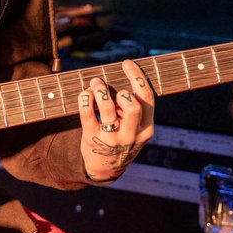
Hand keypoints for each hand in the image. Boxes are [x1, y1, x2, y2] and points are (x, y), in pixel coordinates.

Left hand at [78, 59, 153, 182]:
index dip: (137, 77)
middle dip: (122, 90)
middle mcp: (130, 134)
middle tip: (112, 87)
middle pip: (133, 106)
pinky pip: (87, 114)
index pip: (147, 98)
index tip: (127, 63)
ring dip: (100, 90)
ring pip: (107, 108)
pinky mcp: (92, 139)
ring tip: (95, 82)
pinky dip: (85, 99)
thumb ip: (136, 107)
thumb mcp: (136, 128)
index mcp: (146, 128)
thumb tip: (126, 75)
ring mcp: (111, 138)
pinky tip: (85, 93)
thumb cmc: (122, 138)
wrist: (106, 168)